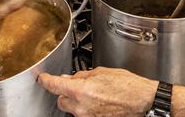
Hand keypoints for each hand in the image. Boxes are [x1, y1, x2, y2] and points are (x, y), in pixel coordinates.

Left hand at [38, 67, 157, 116]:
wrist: (142, 101)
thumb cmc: (128, 86)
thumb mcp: (102, 72)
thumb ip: (82, 75)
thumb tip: (70, 78)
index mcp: (82, 90)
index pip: (54, 85)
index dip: (45, 81)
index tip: (41, 78)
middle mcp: (81, 107)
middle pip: (61, 101)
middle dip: (66, 93)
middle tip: (78, 86)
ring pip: (72, 110)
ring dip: (77, 102)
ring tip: (94, 94)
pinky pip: (83, 115)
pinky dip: (86, 109)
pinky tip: (98, 102)